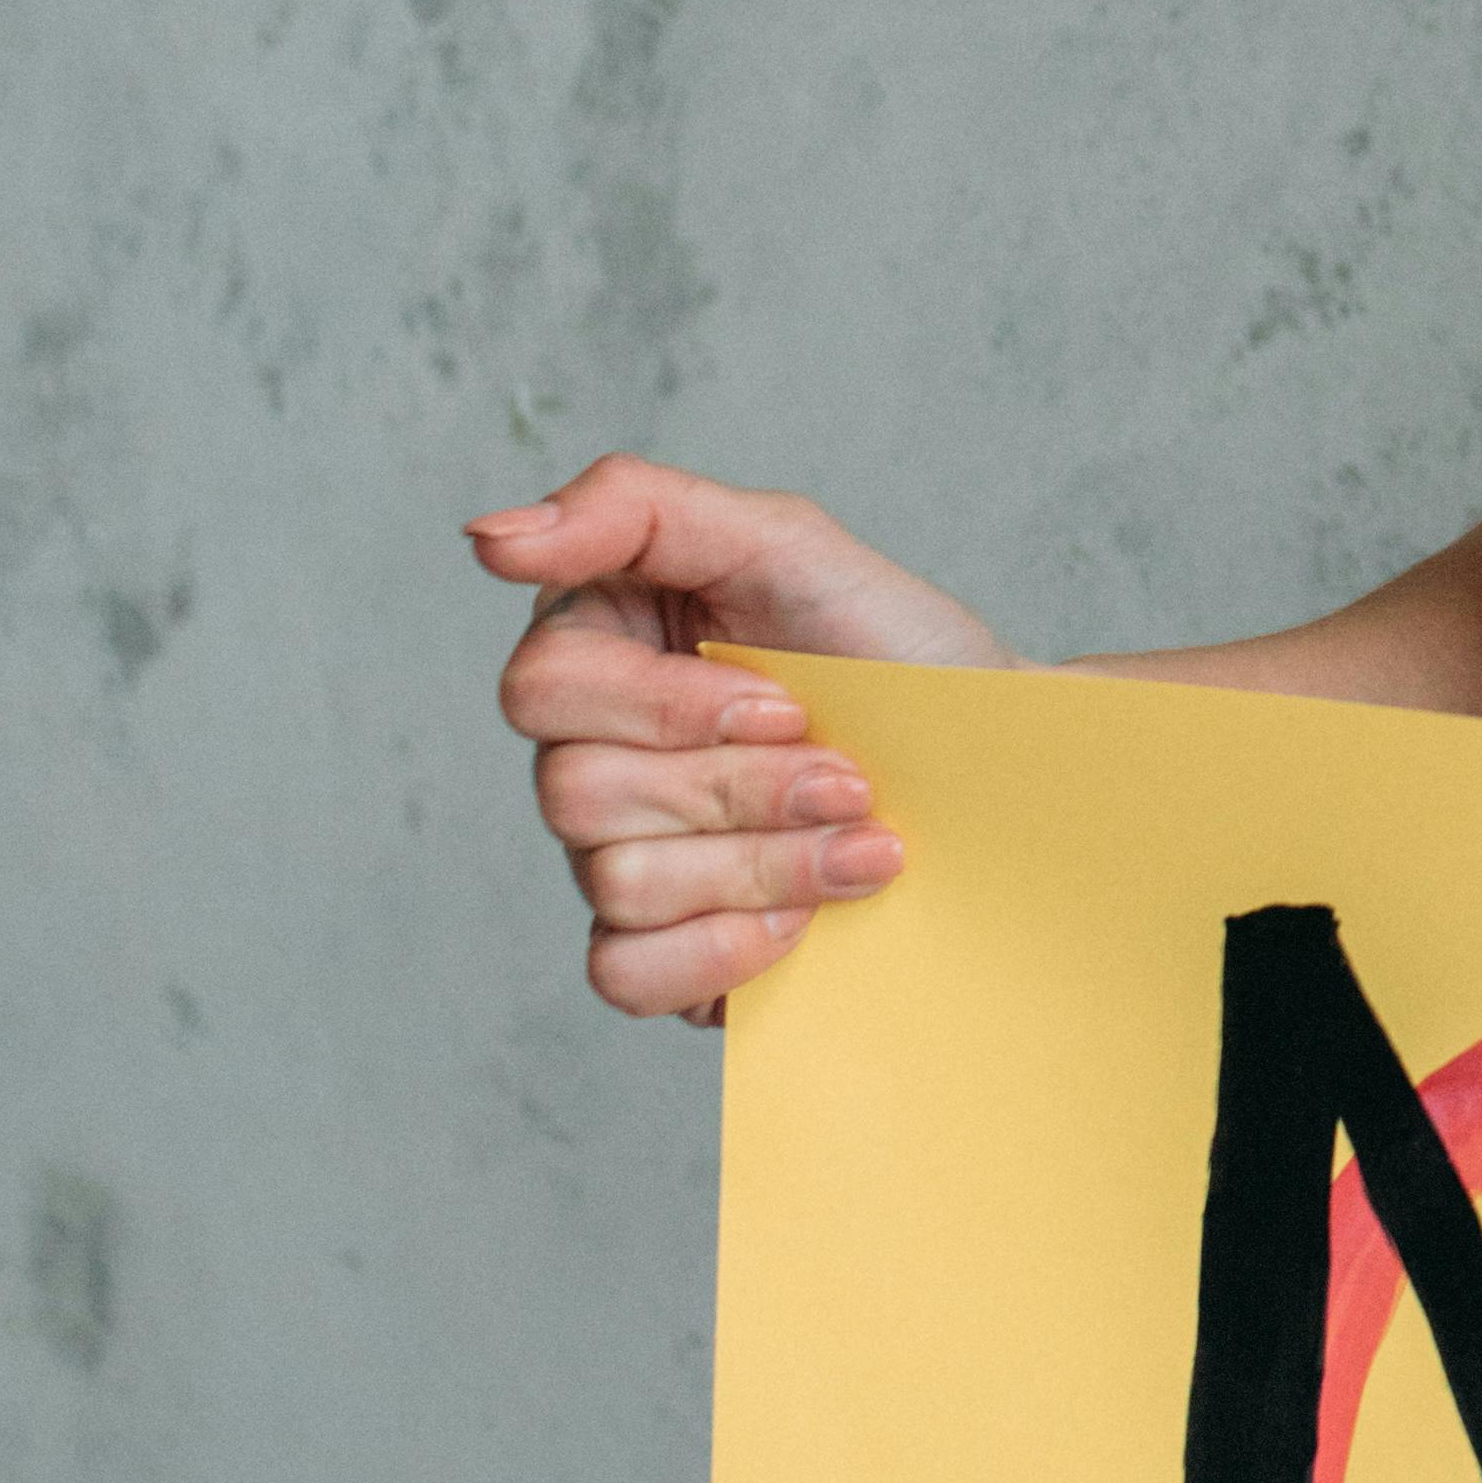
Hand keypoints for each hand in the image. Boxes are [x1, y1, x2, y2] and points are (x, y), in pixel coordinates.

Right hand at [469, 450, 1001, 1027]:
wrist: (994, 766)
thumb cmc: (889, 648)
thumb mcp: (785, 542)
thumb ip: (633, 508)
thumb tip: (487, 539)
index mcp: (599, 646)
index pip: (542, 688)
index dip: (667, 707)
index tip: (787, 701)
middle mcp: (587, 753)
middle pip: (576, 793)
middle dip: (742, 789)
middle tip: (849, 778)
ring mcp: (614, 856)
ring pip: (617, 883)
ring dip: (765, 866)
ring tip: (866, 848)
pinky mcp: (656, 950)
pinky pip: (625, 974)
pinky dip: (725, 951)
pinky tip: (807, 925)